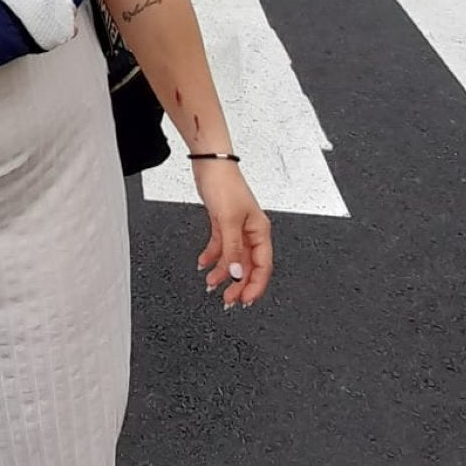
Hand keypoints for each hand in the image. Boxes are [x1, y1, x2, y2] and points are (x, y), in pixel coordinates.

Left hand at [194, 160, 271, 309]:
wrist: (210, 164)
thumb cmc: (225, 184)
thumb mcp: (228, 220)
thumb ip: (232, 249)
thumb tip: (236, 273)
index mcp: (260, 231)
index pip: (262, 266)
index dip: (255, 286)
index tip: (245, 300)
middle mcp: (251, 231)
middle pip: (248, 266)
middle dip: (238, 284)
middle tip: (228, 299)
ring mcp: (237, 228)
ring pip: (233, 259)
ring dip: (223, 273)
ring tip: (211, 284)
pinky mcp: (223, 223)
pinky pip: (220, 247)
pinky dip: (212, 257)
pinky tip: (203, 264)